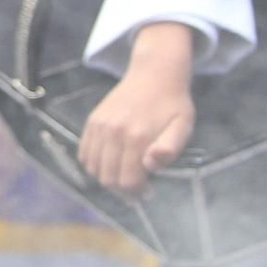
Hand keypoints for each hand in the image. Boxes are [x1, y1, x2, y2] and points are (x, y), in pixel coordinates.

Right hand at [78, 22, 195, 194]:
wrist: (154, 74)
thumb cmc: (172, 104)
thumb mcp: (183, 126)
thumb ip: (170, 148)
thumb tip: (149, 165)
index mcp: (137, 137)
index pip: (127, 181)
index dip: (138, 192)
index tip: (148, 190)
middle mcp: (113, 132)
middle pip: (108, 178)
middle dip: (122, 190)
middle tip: (136, 187)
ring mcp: (99, 126)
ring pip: (93, 168)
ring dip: (107, 178)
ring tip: (123, 174)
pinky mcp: (92, 121)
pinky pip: (83, 153)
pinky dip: (93, 164)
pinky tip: (109, 162)